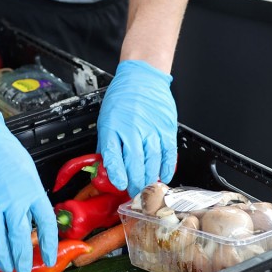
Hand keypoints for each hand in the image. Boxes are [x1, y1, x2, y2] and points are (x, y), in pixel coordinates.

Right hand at [0, 110, 56, 271]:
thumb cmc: (7, 153)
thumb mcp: (29, 173)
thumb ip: (32, 198)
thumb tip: (34, 222)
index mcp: (32, 192)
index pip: (46, 225)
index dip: (49, 246)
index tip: (48, 260)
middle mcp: (13, 200)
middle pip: (20, 237)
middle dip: (23, 259)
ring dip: (2, 256)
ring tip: (6, 268)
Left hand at [96, 60, 177, 196]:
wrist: (143, 77)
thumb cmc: (123, 97)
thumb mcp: (106, 118)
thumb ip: (106, 144)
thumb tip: (103, 167)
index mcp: (112, 127)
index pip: (112, 156)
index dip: (117, 175)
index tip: (120, 185)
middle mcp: (132, 129)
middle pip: (135, 164)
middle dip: (135, 184)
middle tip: (136, 194)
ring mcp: (151, 129)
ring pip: (152, 162)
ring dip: (150, 179)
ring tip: (148, 189)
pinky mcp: (167, 129)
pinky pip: (168, 154)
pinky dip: (167, 168)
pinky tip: (163, 176)